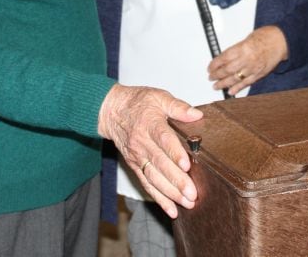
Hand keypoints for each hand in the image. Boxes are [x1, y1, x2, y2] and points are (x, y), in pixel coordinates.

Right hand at [97, 85, 202, 217]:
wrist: (111, 111)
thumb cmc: (138, 103)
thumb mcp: (158, 97)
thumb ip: (178, 107)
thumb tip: (196, 115)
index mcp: (150, 123)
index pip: (163, 139)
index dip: (174, 153)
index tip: (186, 165)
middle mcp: (142, 143)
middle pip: (160, 164)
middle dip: (176, 180)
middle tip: (192, 193)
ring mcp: (137, 157)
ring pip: (154, 178)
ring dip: (170, 193)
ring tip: (187, 203)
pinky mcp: (135, 166)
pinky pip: (147, 184)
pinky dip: (159, 199)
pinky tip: (171, 210)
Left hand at [208, 26, 287, 95]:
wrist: (282, 41)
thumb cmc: (266, 36)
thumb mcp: (248, 38)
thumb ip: (237, 48)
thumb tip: (226, 57)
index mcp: (243, 48)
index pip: (224, 58)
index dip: (215, 64)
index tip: (210, 67)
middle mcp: (248, 59)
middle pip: (228, 70)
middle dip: (217, 75)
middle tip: (211, 77)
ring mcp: (254, 68)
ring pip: (235, 79)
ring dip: (224, 83)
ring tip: (216, 86)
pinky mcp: (260, 74)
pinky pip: (247, 83)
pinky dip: (238, 88)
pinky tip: (231, 91)